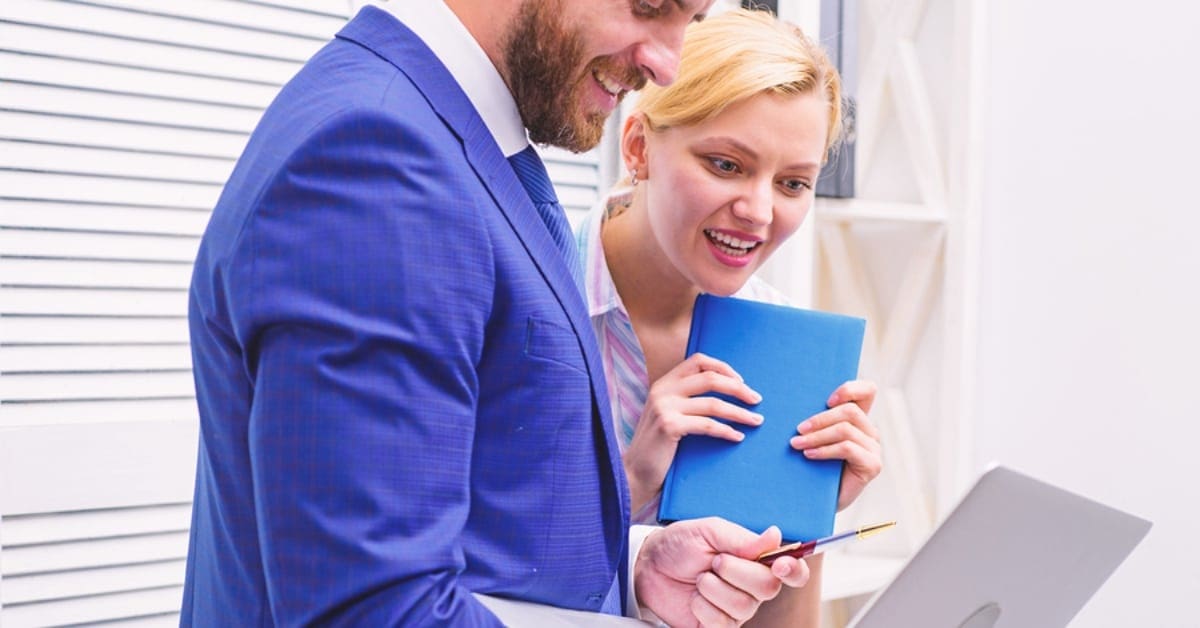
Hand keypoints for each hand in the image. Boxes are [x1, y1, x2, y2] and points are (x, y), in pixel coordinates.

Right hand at [624, 353, 763, 513]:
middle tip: (757, 400)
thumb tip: (728, 392)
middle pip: (710, 378)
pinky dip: (727, 430)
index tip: (742, 381)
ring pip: (713, 403)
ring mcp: (664, 407)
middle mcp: (662, 390)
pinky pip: (707, 425)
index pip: (698, 360)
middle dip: (739, 389)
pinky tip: (738, 437)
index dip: (723, 367)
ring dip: (739, 412)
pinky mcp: (669, 426)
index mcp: (664, 382)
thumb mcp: (669, 414)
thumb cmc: (659, 446)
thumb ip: (687, 399)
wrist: (635, 472)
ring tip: (756, 420)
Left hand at [634, 518, 809, 626]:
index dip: (795, 570)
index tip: (781, 565)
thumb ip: (743, 539)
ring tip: (700, 577)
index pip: (793, 571)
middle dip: (736, 571)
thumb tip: (776, 535)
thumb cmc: (681, 544)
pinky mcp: (717, 626)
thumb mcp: (709, 531)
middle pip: (768, 588)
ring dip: (714, 587)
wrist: (649, 564)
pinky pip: (722, 623)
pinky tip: (694, 597)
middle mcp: (752, 587)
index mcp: (757, 561)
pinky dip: (702, 605)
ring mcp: (736, 609)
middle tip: (714, 560)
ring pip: (743, 606)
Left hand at [790, 380, 881, 510]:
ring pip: (846, 429)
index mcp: (858, 420)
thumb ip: (815, 421)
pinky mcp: (872, 465)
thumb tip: (793, 401)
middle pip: (850, 411)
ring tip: (796, 444)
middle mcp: (869, 432)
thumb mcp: (814, 438)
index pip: (868, 391)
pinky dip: (825, 450)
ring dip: (817, 436)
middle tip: (798, 429)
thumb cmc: (812, 467)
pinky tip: (809, 454)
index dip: (850, 388)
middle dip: (820, 418)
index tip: (826, 400)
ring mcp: (873, 449)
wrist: (816, 502)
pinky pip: (847, 448)